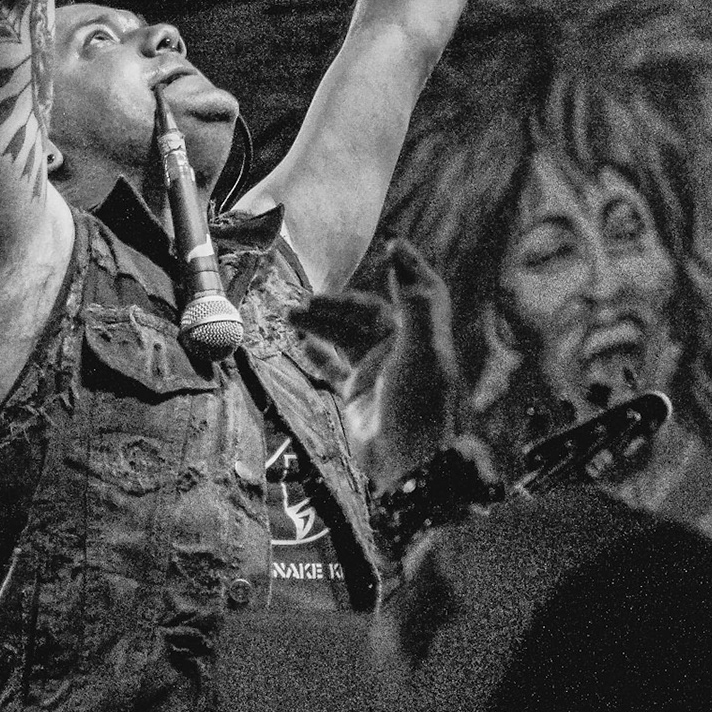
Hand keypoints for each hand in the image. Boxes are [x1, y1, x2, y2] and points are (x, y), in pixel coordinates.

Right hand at [293, 239, 460, 490]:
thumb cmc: (418, 407)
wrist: (405, 465)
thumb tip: (400, 252)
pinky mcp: (357, 394)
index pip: (416, 292)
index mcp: (420, 336)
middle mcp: (399, 350)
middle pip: (366, 314)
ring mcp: (376, 372)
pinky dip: (316, 353)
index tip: (391, 245)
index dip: (406, 268)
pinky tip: (298, 342)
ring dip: (320, 324)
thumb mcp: (421, 352)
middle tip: (305, 302)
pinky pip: (332, 366)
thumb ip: (413, 302)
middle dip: (337, 305)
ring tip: (291, 316)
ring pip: (344, 336)